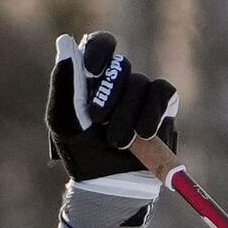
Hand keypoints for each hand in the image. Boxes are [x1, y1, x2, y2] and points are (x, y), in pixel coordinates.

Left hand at [46, 32, 178, 227]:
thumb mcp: (65, 121)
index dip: (98, 51)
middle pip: (119, 65)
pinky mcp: (163, 105)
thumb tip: (64, 41)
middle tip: (96, 121)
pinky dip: (151, 114)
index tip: (90, 71)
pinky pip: (163, 93)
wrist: (110, 186)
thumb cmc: (82, 154)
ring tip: (117, 142)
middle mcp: (117, 81)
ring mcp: (141, 92)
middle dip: (107, 96)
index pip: (100, 44)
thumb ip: (65, 81)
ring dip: (126, 115)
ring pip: (140, 83)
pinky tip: (142, 135)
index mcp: (90, 80)